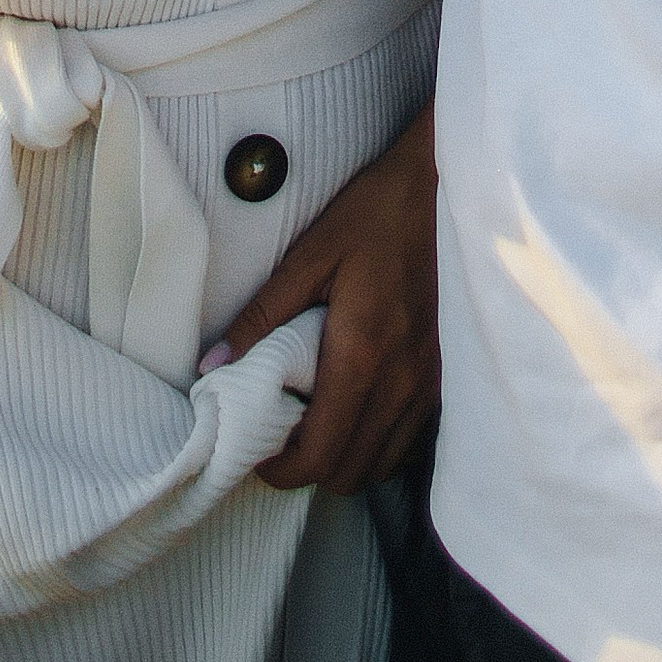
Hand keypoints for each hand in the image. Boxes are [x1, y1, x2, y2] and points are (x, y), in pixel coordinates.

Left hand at [209, 109, 439, 494]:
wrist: (447, 188)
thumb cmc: (376, 214)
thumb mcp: (310, 254)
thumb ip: (262, 315)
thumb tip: (213, 366)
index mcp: (362, 357)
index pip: (319, 455)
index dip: (280, 469)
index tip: (256, 450)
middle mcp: (401, 384)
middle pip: (348, 473)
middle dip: (307, 468)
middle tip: (279, 434)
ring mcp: (429, 384)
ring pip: (380, 464)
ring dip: (343, 457)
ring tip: (315, 421)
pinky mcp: (444, 376)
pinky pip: (405, 439)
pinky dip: (375, 441)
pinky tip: (355, 406)